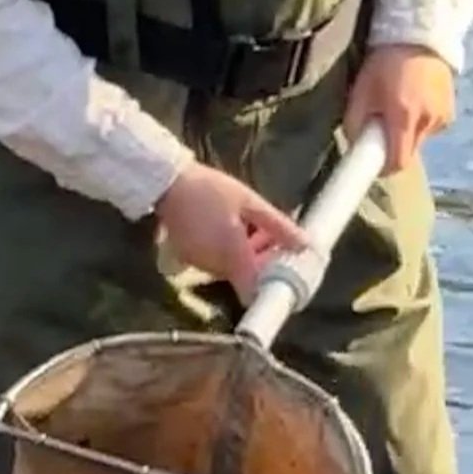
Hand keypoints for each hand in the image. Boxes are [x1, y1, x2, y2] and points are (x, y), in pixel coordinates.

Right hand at [154, 161, 308, 296]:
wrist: (167, 182)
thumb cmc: (211, 190)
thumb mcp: (250, 202)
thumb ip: (279, 226)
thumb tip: (305, 244)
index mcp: (233, 256)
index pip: (257, 291)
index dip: (271, 284)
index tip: (282, 266)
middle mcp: (215, 267)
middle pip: (246, 277)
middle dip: (262, 260)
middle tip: (270, 234)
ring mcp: (200, 263)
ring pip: (231, 268)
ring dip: (245, 254)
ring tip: (248, 224)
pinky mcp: (188, 257)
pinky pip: (215, 261)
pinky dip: (227, 250)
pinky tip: (228, 226)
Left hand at [345, 46, 455, 173]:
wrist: (419, 36)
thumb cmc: (384, 63)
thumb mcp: (361, 91)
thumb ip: (355, 123)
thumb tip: (355, 145)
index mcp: (404, 117)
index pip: (398, 162)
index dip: (383, 168)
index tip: (373, 165)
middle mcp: (428, 121)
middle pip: (409, 153)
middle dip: (393, 146)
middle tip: (380, 126)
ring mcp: (443, 117)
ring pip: (420, 141)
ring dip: (407, 133)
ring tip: (398, 105)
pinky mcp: (450, 112)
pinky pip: (430, 128)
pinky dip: (420, 122)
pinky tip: (414, 100)